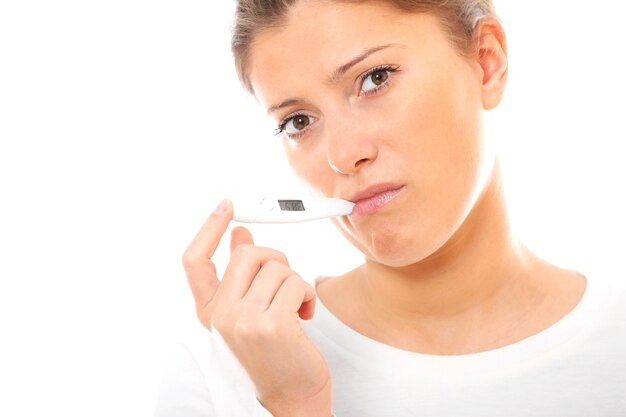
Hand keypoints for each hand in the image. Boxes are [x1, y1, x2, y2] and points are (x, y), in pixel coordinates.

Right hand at [182, 199, 331, 415]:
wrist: (291, 398)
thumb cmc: (274, 354)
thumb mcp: (249, 313)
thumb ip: (242, 275)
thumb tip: (241, 236)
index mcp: (210, 311)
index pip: (195, 261)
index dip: (208, 228)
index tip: (227, 207)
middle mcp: (220, 316)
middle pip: (247, 254)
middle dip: (275, 259)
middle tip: (285, 282)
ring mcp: (243, 321)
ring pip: (277, 267)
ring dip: (295, 283)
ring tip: (295, 308)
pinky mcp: (271, 325)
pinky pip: (296, 283)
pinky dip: (308, 295)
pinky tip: (304, 316)